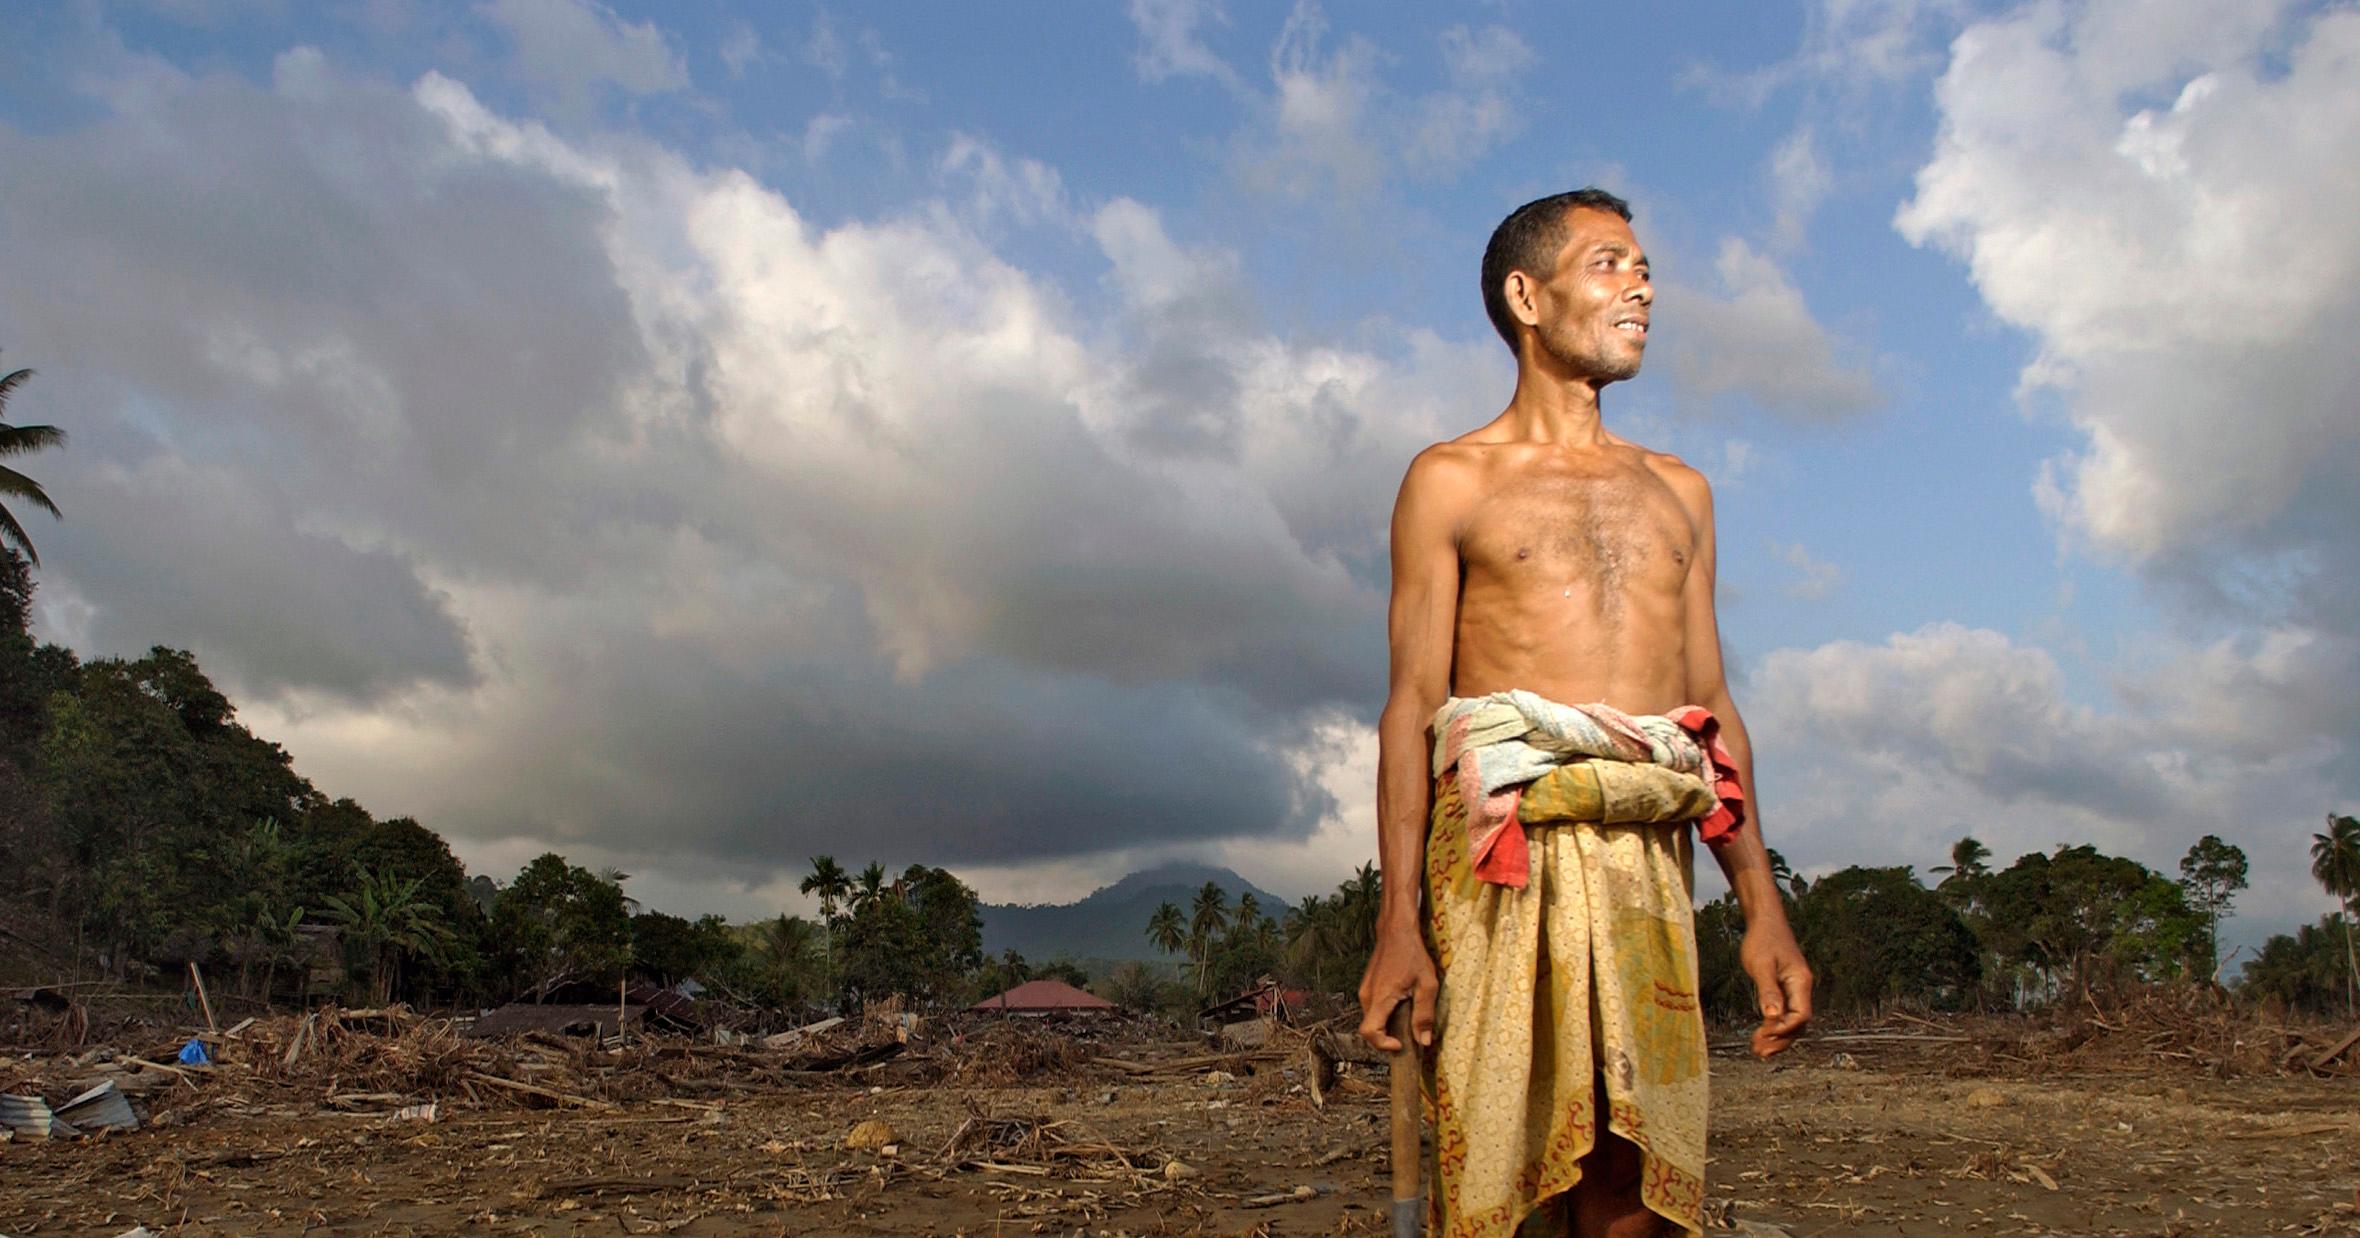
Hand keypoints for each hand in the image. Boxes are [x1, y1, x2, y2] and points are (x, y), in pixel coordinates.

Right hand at [1356, 924, 1437, 1052]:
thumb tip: (1423, 1041)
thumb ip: (1424, 1014)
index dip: (1383, 1045)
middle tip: (1410, 1033)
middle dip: (1389, 1037)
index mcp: (1380, 997)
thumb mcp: (1427, 984)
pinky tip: (1403, 1003)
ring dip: (1388, 1025)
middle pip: (1370, 1029)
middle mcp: (1367, 996)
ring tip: (1409, 1015)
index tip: (1401, 1044)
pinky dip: (1386, 1014)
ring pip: (1372, 1019)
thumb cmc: (1412, 953)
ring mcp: (1365, 991)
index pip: (1369, 1032)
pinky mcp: (1367, 987)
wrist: (1396, 930)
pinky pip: (1373, 1009)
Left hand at [1740, 921, 1811, 1057]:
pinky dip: (1775, 1027)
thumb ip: (1768, 990)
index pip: (1800, 1015)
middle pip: (1798, 1024)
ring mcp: (1795, 990)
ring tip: (1759, 1051)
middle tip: (1759, 1052)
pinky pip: (1785, 1014)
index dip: (1783, 1029)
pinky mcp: (1785, 989)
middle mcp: (1802, 989)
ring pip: (1792, 1022)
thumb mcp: (1761, 965)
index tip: (1763, 1033)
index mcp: (1800, 982)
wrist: (1765, 921)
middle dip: (1780, 1040)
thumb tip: (1773, 1017)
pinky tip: (1762, 1036)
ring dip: (1777, 1038)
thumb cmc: (1762, 939)